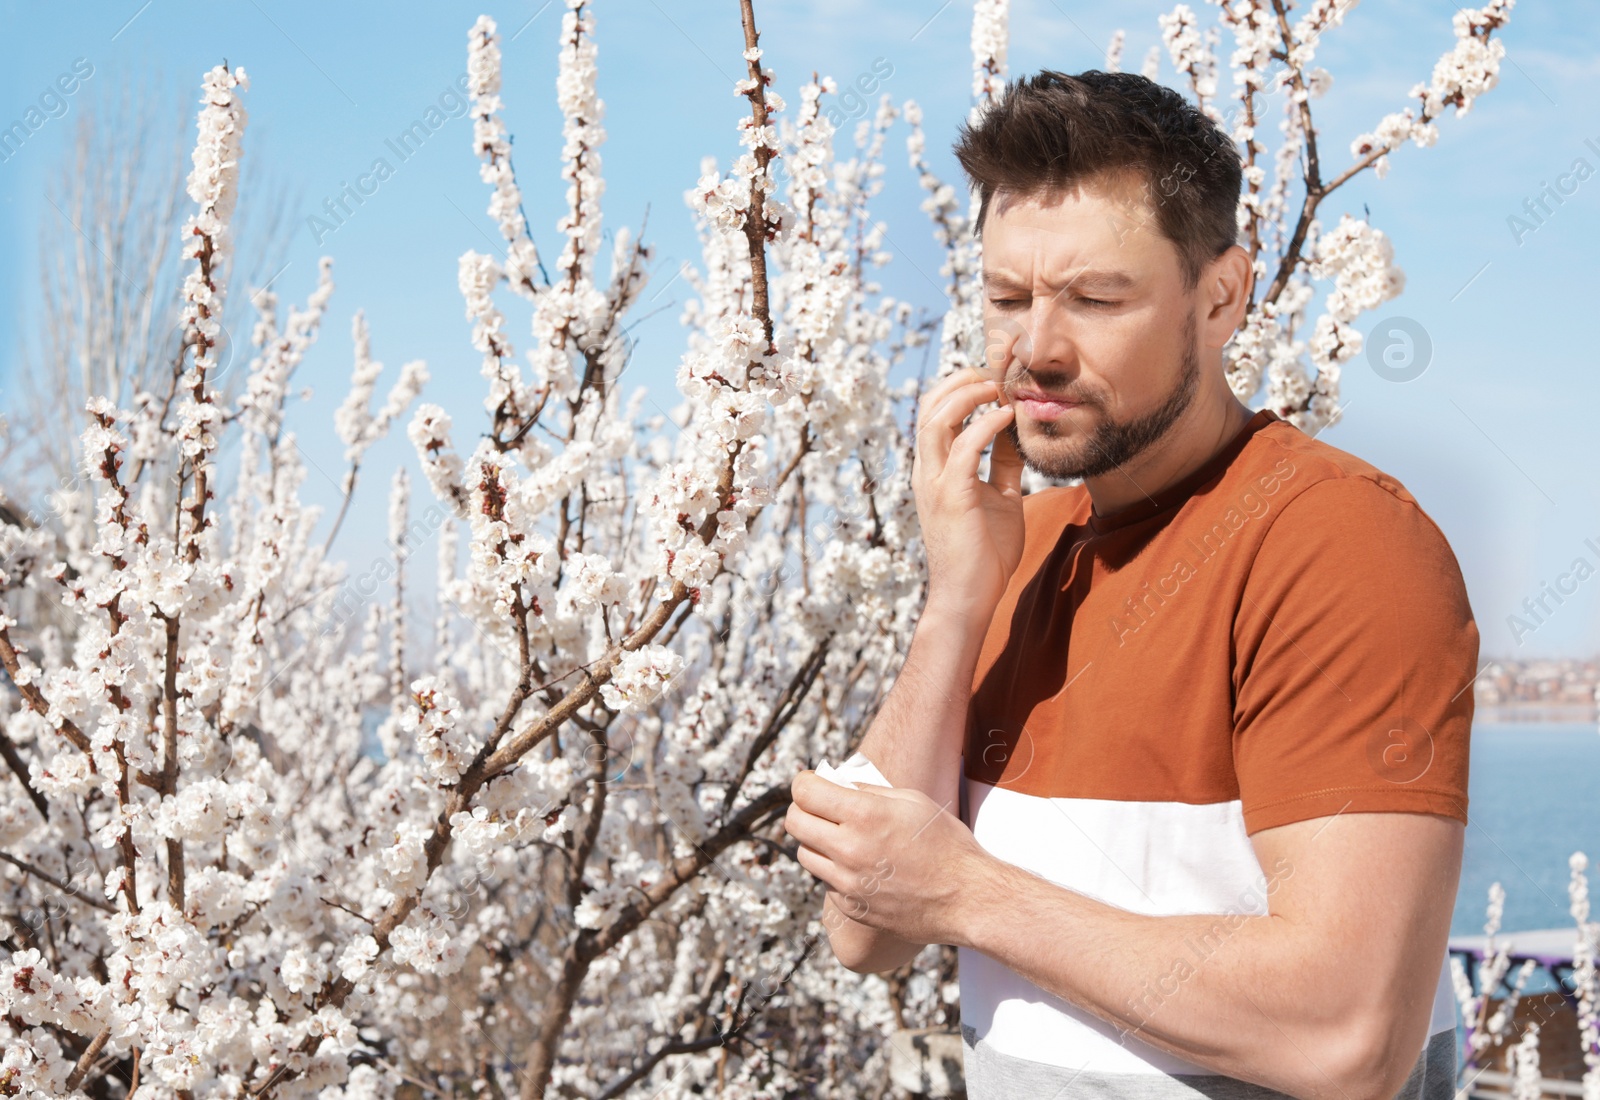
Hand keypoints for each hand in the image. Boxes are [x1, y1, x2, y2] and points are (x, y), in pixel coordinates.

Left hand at [784, 770, 992, 947]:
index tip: (813, 783)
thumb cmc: (945, 843)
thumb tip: (836, 784)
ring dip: (816, 841)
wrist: (966, 898)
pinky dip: (835, 870)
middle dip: (803, 809)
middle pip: (794, 822)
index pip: (804, 792)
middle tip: (821, 807)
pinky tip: (862, 866)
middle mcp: (848, 850)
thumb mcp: (911, 800)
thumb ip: (867, 790)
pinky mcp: (851, 906)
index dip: (805, 782)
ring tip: (842, 837)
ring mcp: (847, 883)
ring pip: (804, 853)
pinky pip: (825, 881)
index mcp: (864, 816)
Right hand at [911, 366, 1025, 621]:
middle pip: (929, 405)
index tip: (995, 374)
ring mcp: (935, 483)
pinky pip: (963, 447)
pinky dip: (985, 424)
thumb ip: (1002, 465)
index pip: (935, 412)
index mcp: (934, 469)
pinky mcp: (952, 496)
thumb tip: (1017, 435)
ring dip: (968, 394)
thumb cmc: (983, 554)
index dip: (961, 385)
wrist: (969, 597)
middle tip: (997, 373)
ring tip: (998, 388)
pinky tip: (1007, 416)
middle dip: (962, 379)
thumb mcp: (1000, 498)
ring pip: (936, 418)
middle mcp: (927, 471)